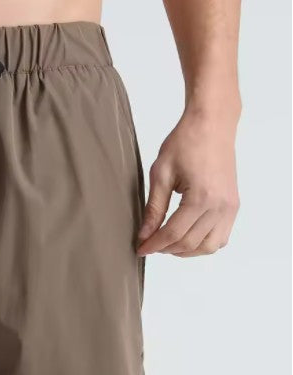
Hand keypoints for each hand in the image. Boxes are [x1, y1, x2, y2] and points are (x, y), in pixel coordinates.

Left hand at [137, 107, 239, 257]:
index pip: (173, 233)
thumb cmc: (185, 142)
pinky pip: (221, 237)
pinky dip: (203, 243)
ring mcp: (230, 207)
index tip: (140, 249)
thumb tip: (144, 234)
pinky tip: (186, 236)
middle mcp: (220, 206)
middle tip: (149, 245)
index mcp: (201, 198)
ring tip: (167, 243)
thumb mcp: (160, 174)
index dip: (154, 245)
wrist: (212, 124)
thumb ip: (153, 208)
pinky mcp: (233, 204)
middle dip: (166, 249)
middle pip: (190, 243)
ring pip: (209, 246)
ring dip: (186, 250)